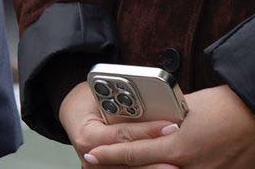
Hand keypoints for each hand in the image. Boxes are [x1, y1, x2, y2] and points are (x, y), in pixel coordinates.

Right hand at [59, 82, 175, 160]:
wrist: (74, 113)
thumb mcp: (100, 93)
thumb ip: (122, 102)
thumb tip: (151, 104)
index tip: (170, 126)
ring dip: (154, 168)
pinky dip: (147, 168)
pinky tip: (163, 166)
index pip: (122, 135)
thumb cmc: (88, 100)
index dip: (148, 131)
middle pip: (129, 162)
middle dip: (156, 158)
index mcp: (87, 137)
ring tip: (177, 165)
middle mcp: (91, 158)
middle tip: (180, 154)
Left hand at [84, 85, 254, 168]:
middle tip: (106, 163)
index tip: (92, 156)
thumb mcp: (189, 108)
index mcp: (178, 146)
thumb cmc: (228, 105)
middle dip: (126, 167)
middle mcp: (189, 167)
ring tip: (143, 162)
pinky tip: (173, 165)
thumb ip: (168, 122)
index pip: (133, 154)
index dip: (110, 156)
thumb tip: (154, 126)